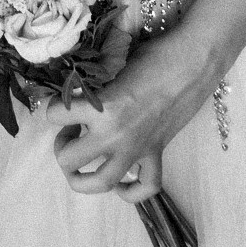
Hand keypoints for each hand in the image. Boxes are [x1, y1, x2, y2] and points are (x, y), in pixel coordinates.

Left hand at [45, 36, 216, 197]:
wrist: (194, 62)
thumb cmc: (154, 53)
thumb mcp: (112, 64)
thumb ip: (92, 85)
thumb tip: (74, 90)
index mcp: (102, 109)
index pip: (53, 115)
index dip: (51, 107)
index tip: (60, 100)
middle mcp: (115, 135)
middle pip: (68, 159)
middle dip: (61, 145)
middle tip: (70, 128)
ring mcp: (136, 149)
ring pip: (99, 183)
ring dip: (81, 178)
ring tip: (80, 161)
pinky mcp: (156, 154)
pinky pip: (144, 187)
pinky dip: (129, 192)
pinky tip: (118, 183)